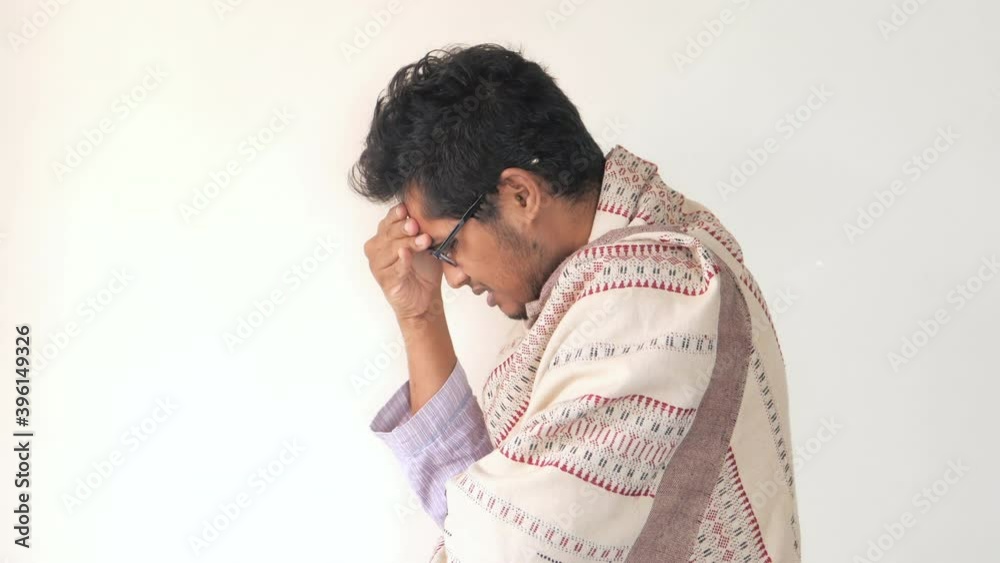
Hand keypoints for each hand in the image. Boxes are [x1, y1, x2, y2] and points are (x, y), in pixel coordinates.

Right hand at [363, 203, 443, 321]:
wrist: (426, 297)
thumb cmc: (424, 268)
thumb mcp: (424, 243)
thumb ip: (421, 229)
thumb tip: (427, 213)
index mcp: (385, 236)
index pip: (388, 220)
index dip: (397, 214)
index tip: (406, 209)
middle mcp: (377, 248)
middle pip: (389, 233)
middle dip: (404, 228)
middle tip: (415, 225)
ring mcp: (378, 265)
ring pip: (391, 249)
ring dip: (407, 243)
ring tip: (423, 240)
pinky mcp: (385, 280)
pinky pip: (393, 269)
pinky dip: (401, 262)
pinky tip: (406, 255)